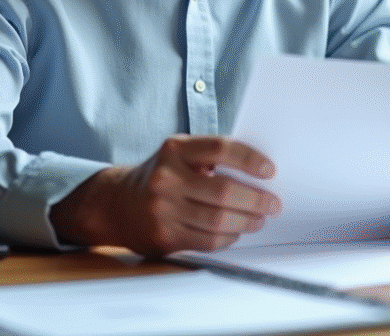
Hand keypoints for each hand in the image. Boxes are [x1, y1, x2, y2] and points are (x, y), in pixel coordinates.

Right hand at [49, 135, 280, 256]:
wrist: (117, 203)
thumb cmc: (160, 176)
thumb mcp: (178, 154)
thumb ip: (210, 157)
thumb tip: (258, 173)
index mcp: (175, 149)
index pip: (220, 148)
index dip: (250, 160)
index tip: (270, 171)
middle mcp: (166, 178)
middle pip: (224, 191)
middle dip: (256, 200)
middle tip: (273, 203)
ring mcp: (162, 209)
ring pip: (218, 220)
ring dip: (247, 222)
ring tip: (259, 219)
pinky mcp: (164, 236)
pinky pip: (208, 241)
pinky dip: (228, 237)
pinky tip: (236, 231)